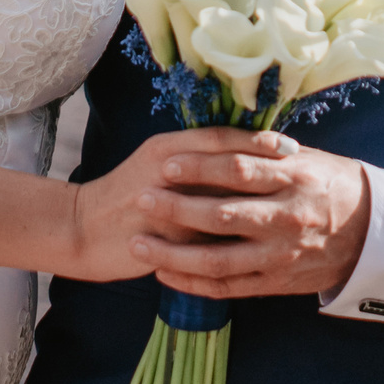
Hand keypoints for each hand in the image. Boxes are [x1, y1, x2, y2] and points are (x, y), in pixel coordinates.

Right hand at [65, 127, 300, 281]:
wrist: (82, 229)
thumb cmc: (124, 196)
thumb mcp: (156, 164)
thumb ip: (193, 160)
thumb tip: (242, 156)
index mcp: (166, 149)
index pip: (221, 139)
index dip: (259, 142)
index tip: (292, 146)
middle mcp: (166, 171)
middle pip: (228, 165)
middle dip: (267, 169)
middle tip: (301, 172)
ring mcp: (164, 206)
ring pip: (221, 203)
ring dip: (256, 205)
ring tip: (288, 208)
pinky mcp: (161, 239)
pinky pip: (205, 241)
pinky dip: (234, 241)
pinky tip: (260, 244)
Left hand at [130, 138, 371, 299]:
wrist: (373, 235)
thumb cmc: (331, 185)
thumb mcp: (307, 158)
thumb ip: (264, 150)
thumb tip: (216, 133)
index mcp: (294, 180)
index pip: (239, 170)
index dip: (199, 167)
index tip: (165, 164)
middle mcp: (286, 219)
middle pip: (223, 216)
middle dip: (177, 209)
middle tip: (141, 199)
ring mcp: (280, 256)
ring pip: (220, 260)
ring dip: (174, 256)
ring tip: (139, 245)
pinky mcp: (277, 284)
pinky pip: (229, 288)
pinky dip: (193, 284)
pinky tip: (164, 275)